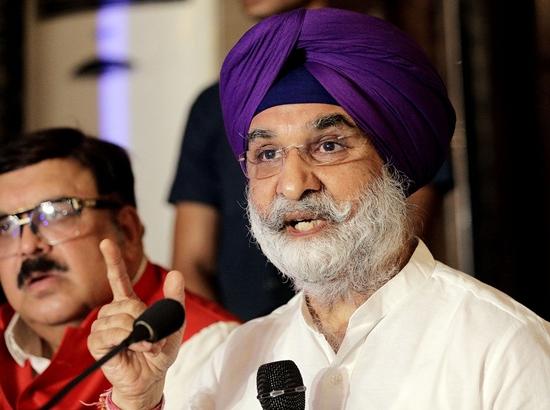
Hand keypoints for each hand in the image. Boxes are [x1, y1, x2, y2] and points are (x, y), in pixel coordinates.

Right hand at [87, 239, 184, 409]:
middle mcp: (113, 312)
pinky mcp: (96, 343)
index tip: (106, 242)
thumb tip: (176, 274)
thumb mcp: (174, 322)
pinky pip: (109, 333)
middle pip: (126, 302)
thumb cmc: (160, 350)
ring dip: (137, 333)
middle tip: (151, 334)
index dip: (112, 260)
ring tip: (145, 345)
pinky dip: (127, 341)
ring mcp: (102, 327)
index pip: (117, 278)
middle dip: (143, 318)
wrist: (151, 377)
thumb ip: (175, 299)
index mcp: (129, 303)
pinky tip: (134, 348)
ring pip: (118, 318)